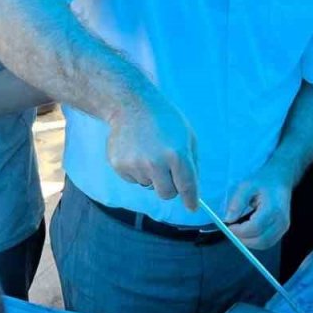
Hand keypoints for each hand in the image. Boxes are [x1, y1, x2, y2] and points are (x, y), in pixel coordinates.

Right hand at [106, 91, 198, 209]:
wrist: (131, 104)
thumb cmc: (165, 120)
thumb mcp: (187, 136)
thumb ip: (191, 163)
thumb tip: (190, 190)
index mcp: (178, 154)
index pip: (187, 187)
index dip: (190, 200)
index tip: (192, 207)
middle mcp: (156, 163)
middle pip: (167, 194)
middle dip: (170, 188)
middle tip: (167, 172)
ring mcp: (136, 165)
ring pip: (149, 185)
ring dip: (151, 175)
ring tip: (148, 150)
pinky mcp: (120, 165)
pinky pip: (133, 179)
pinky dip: (136, 170)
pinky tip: (135, 150)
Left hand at [223, 160, 292, 249]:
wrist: (281, 178)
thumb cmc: (264, 180)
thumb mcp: (246, 185)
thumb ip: (237, 202)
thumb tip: (228, 219)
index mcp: (273, 208)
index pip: (255, 228)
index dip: (239, 231)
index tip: (228, 227)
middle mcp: (281, 220)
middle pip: (260, 240)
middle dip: (243, 239)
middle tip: (231, 231)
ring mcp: (284, 226)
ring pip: (264, 244)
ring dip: (249, 242)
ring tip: (239, 231)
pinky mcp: (283, 229)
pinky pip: (268, 242)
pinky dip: (256, 241)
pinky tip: (248, 232)